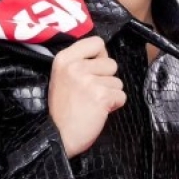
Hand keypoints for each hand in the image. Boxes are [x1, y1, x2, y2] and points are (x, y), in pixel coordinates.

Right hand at [49, 36, 125, 157]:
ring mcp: (89, 81)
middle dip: (107, 79)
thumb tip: (104, 55)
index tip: (94, 69)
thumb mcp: (62, 77)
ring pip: (118, 81)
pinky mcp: (101, 96)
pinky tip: (99, 112)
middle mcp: (76, 66)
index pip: (96, 42)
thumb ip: (79, 63)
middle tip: (91, 93)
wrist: (57, 136)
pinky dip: (114, 106)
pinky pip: (121, 96)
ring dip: (110, 94)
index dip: (101, 56)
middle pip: (111, 63)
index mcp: (64, 58)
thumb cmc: (62, 110)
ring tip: (93, 104)